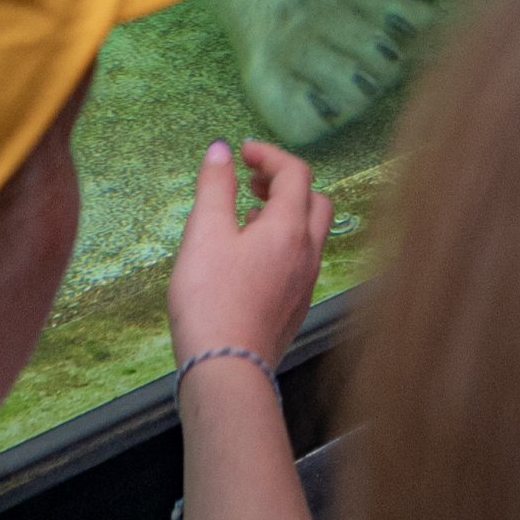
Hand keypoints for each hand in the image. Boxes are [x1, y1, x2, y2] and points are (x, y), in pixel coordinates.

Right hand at [169, 139, 332, 373]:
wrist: (226, 369)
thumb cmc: (211, 298)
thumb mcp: (204, 233)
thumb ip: (215, 186)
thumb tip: (221, 150)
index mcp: (289, 228)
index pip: (295, 173)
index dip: (269, 154)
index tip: (242, 152)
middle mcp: (307, 253)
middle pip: (314, 200)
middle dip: (285, 182)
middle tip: (251, 181)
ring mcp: (304, 284)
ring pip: (310, 233)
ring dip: (285, 212)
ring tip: (246, 214)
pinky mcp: (294, 308)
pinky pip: (300, 260)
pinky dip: (283, 242)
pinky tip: (249, 256)